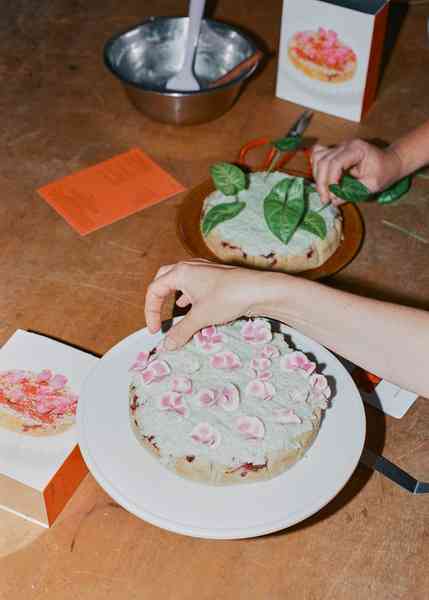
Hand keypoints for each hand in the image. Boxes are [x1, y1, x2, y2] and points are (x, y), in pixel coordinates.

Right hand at [145, 259, 274, 349]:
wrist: (259, 290)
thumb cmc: (228, 297)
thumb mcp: (200, 317)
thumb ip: (181, 331)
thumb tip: (167, 345)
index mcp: (180, 272)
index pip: (154, 290)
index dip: (150, 311)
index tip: (156, 330)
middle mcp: (190, 267)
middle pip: (163, 279)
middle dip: (157, 298)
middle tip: (156, 314)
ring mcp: (204, 270)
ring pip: (180, 280)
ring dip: (174, 295)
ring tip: (175, 311)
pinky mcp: (215, 276)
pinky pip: (194, 284)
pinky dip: (189, 296)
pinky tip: (193, 306)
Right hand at [311, 139, 402, 203]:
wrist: (390, 162)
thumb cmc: (384, 172)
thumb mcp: (372, 185)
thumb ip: (353, 192)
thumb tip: (334, 200)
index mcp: (356, 149)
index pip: (335, 163)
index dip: (331, 181)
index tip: (332, 196)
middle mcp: (345, 145)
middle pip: (323, 161)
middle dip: (322, 183)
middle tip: (326, 200)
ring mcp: (338, 147)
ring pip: (317, 158)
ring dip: (318, 177)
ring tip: (324, 192)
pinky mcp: (334, 151)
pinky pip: (318, 156)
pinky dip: (316, 168)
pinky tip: (322, 180)